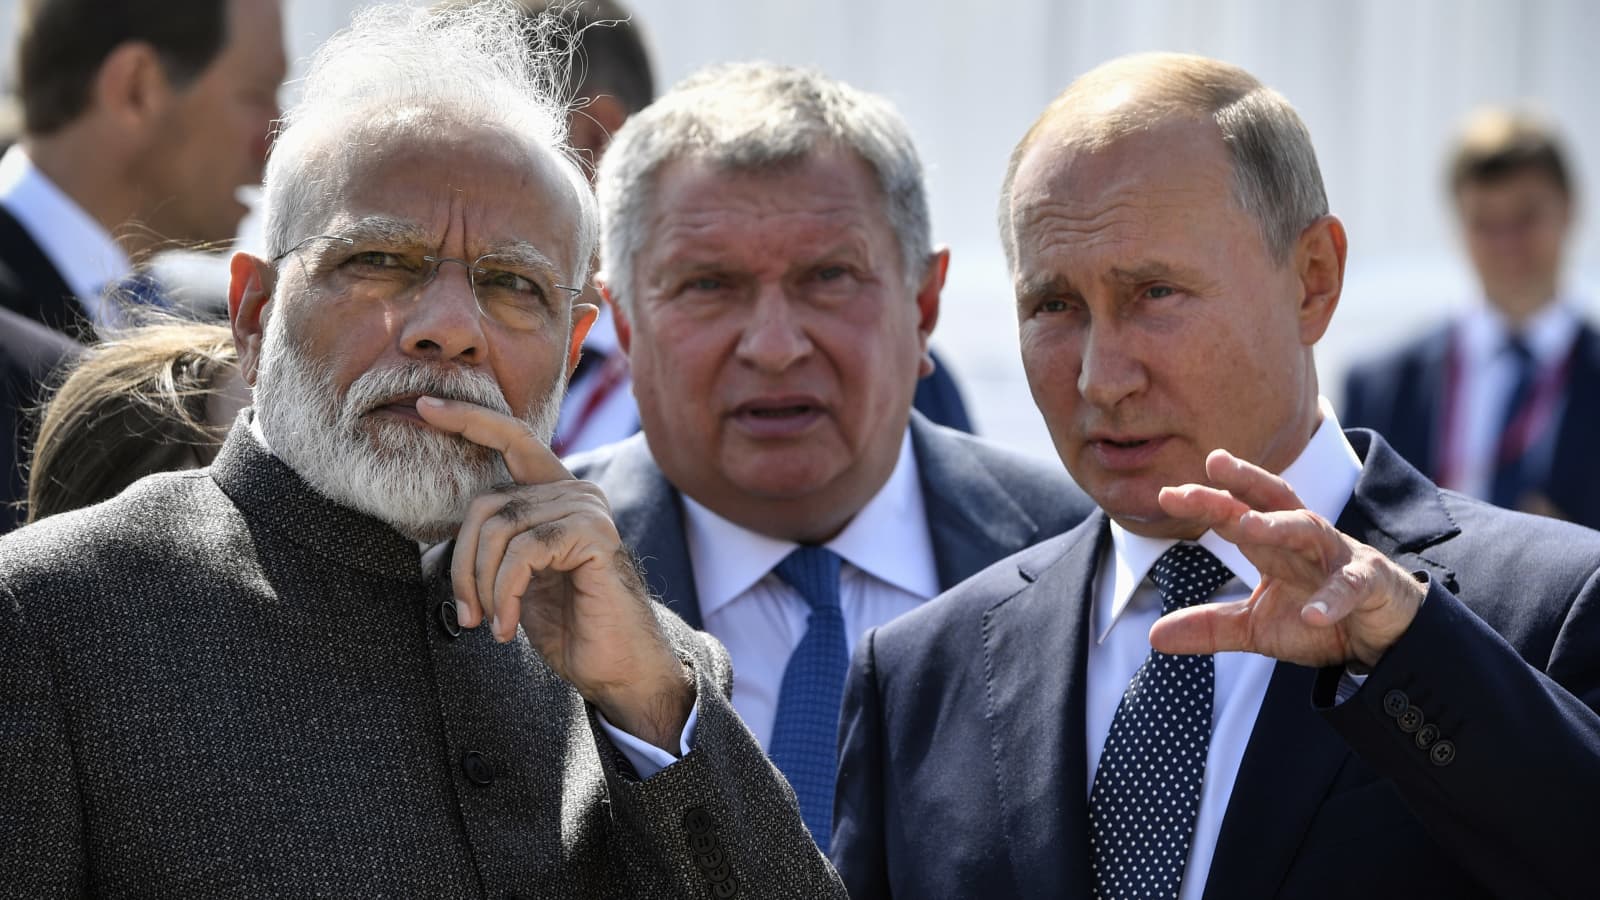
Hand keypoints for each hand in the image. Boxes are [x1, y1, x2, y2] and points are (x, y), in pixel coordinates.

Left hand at [415, 396, 693, 751]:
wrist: (617, 667)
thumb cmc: (568, 625)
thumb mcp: (520, 576)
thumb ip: (498, 540)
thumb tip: (448, 528)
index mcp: (556, 493)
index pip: (511, 439)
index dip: (468, 419)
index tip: (425, 405)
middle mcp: (576, 491)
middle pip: (487, 503)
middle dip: (463, 563)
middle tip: (467, 613)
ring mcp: (587, 509)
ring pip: (501, 530)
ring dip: (483, 587)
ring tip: (490, 623)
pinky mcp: (594, 535)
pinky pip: (524, 553)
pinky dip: (505, 595)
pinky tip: (508, 626)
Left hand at [1148, 449, 1424, 668]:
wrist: (1382, 638)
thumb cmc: (1318, 618)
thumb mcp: (1256, 627)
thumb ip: (1209, 627)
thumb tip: (1153, 636)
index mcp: (1274, 544)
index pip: (1237, 513)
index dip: (1205, 501)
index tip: (1165, 494)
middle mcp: (1304, 539)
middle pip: (1273, 501)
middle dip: (1243, 481)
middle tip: (1212, 465)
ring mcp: (1338, 557)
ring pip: (1308, 528)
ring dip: (1278, 525)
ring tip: (1245, 527)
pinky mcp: (1369, 583)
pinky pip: (1349, 585)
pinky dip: (1331, 598)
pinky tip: (1312, 614)